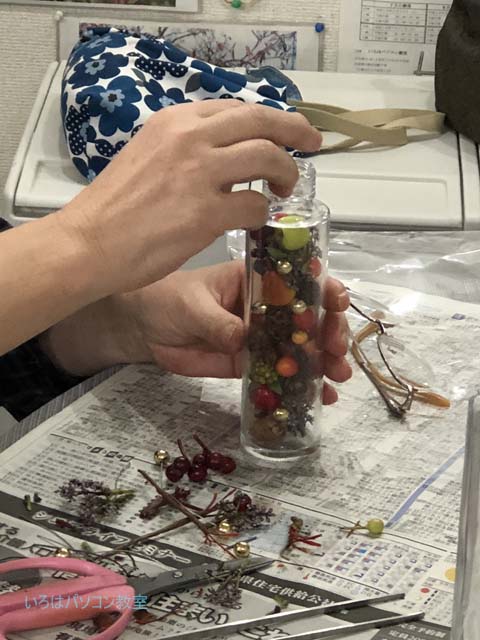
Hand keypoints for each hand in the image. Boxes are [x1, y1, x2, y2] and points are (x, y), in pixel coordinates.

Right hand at [57, 101, 321, 296]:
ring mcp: (201, 174)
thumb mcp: (148, 155)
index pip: (238, 109)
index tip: (284, 131)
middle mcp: (191, 138)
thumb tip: (223, 155)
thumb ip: (186, 148)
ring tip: (284, 190)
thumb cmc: (114, 206)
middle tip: (311, 143)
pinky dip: (262, 213)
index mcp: (176, 121)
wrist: (89, 242)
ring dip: (287, 173)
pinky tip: (254, 220)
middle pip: (263, 121)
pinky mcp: (207, 213)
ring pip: (269, 157)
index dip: (269, 119)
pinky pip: (255, 206)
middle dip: (296, 130)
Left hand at [119, 262, 351, 403]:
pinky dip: (299, 385)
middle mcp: (265, 307)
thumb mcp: (192, 305)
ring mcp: (260, 336)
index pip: (297, 280)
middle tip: (337, 350)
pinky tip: (319, 397)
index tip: (338, 304)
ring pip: (300, 347)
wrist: (143, 327)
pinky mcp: (250, 362)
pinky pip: (279, 374)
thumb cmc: (166, 298)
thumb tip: (245, 341)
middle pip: (308, 316)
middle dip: (329, 331)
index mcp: (255, 280)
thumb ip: (218, 322)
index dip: (323, 289)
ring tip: (338, 376)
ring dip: (323, 360)